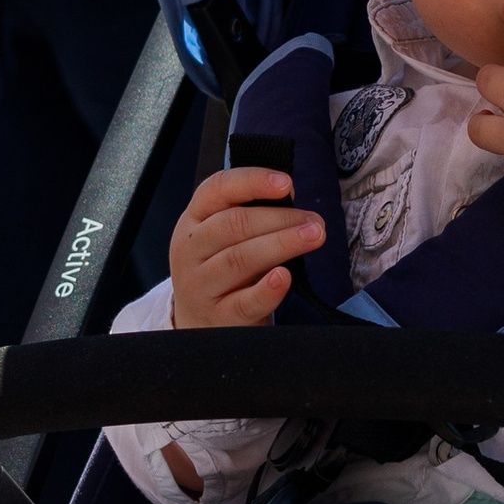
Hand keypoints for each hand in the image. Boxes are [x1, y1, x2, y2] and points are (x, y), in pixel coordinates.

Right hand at [171, 167, 324, 328]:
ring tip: (314, 237)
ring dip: (281, 244)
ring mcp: (200, 286)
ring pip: (239, 260)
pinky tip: (285, 277)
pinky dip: (266, 290)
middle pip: (232, 225)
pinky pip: (244, 302)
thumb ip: (250, 214)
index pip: (217, 189)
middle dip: (279, 218)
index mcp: (193, 220)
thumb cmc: (222, 270)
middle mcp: (189, 250)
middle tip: (314, 221)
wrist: (201, 322)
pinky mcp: (218, 317)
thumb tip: (289, 194)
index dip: (252, 181)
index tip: (286, 183)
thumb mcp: (223, 237)